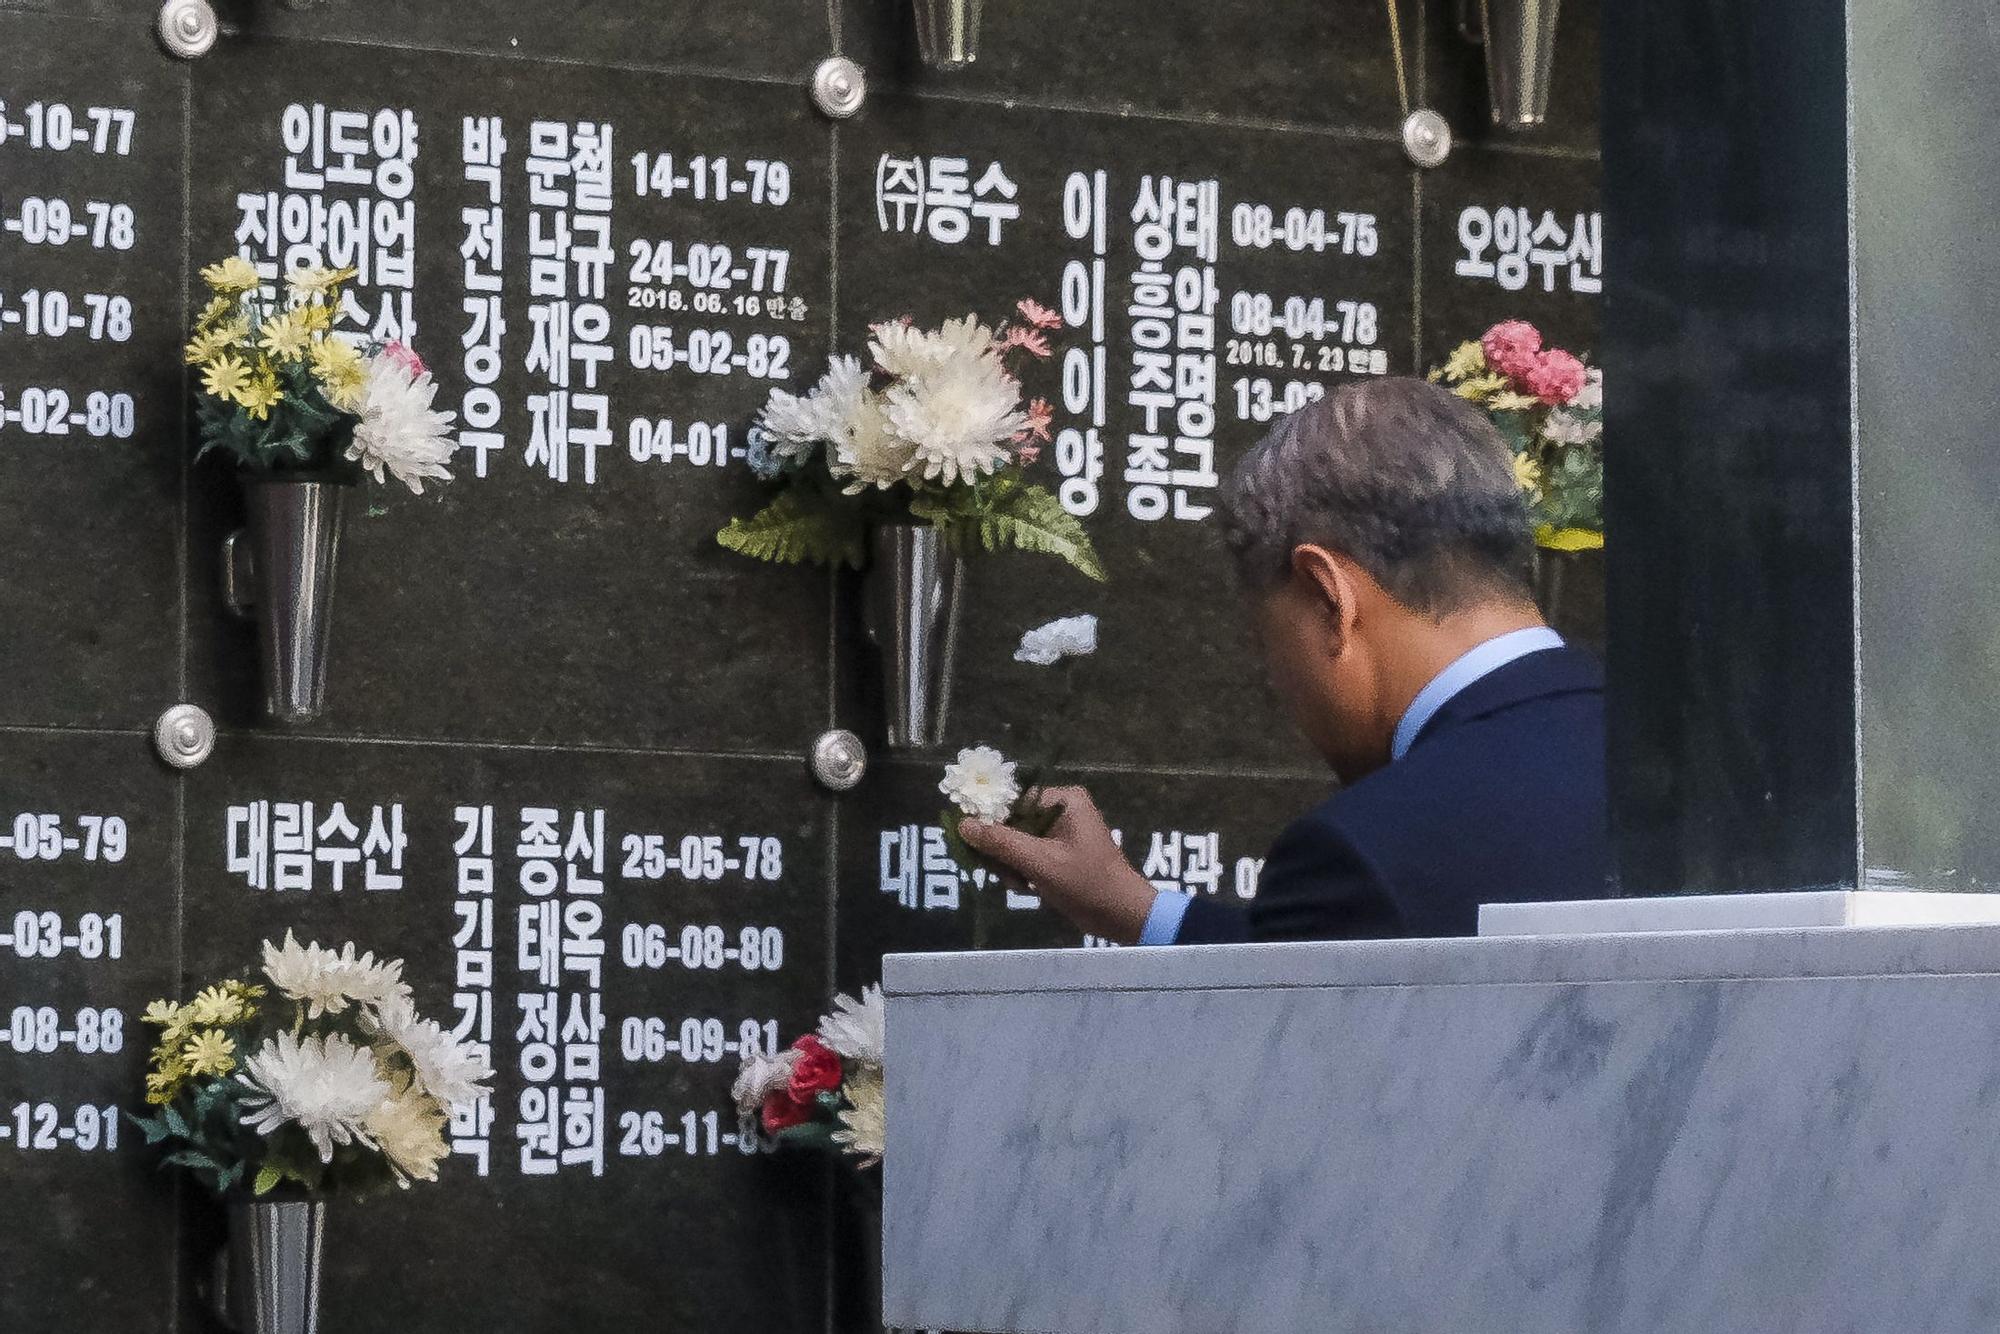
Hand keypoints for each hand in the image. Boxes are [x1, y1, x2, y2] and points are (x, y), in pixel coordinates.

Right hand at [960, 786, 1158, 944]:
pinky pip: (1028, 855)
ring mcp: (1061, 832)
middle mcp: (1061, 809)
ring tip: (1021, 886)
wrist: (1121, 915)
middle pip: (1012, 823)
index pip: (1012, 802)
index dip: (991, 822)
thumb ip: (1001, 842)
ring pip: (1016, 842)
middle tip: (1007, 875)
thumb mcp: (1040, 862)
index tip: (977, 846)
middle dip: (1004, 852)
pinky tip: (1028, 889)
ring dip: (1012, 866)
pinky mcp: (1059, 853)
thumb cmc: (1086, 883)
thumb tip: (962, 824)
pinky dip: (1023, 872)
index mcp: (1062, 800)